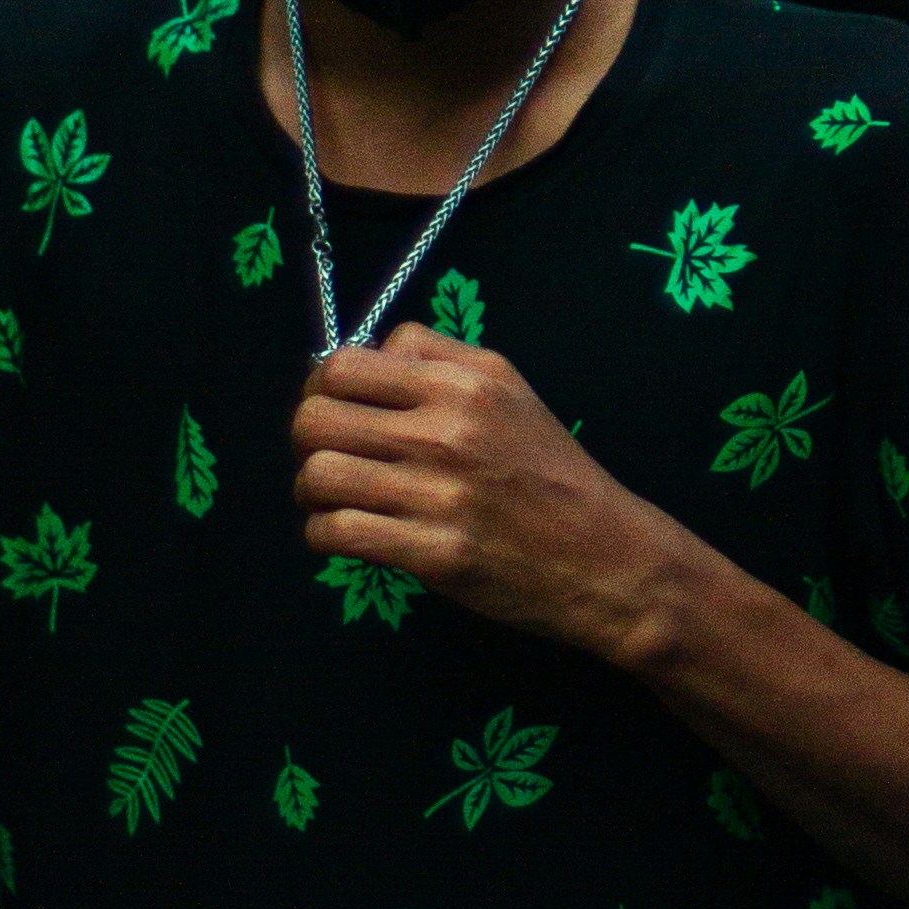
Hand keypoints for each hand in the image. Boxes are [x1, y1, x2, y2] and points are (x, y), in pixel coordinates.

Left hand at [292, 330, 678, 667]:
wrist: (603, 554)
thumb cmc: (550, 471)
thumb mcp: (509, 391)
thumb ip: (439, 359)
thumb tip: (368, 354)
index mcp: (464, 382)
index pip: (343, 365)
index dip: (321, 388)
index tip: (335, 410)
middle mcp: (447, 429)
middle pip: (316, 417)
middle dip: (306, 440)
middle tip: (328, 457)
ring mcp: (439, 492)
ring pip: (318, 475)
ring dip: (311, 492)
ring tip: (333, 499)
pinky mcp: (433, 552)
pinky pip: (337, 532)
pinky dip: (325, 534)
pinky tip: (347, 534)